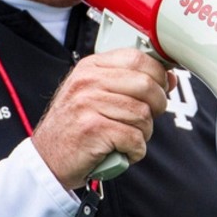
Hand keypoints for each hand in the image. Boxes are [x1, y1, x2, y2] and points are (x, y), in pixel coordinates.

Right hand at [31, 48, 174, 188]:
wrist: (47, 159)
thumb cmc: (75, 127)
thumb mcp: (96, 95)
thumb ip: (130, 83)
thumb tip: (169, 77)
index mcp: (91, 67)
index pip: (137, 58)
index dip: (158, 75)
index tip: (160, 88)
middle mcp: (88, 82)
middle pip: (146, 85)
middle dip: (157, 105)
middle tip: (147, 118)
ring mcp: (88, 104)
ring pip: (143, 114)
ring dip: (143, 133)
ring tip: (128, 138)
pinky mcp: (92, 130)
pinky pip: (134, 138)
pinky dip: (135, 151)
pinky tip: (123, 151)